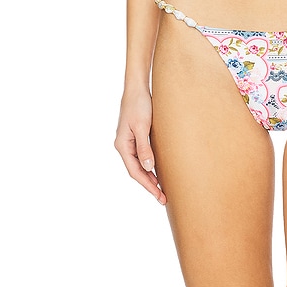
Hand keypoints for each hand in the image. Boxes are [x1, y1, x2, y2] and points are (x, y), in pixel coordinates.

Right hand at [114, 85, 166, 204]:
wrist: (137, 87)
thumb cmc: (139, 104)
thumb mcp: (142, 126)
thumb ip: (144, 147)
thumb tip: (148, 168)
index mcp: (122, 145)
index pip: (135, 171)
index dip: (147, 186)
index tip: (159, 196)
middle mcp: (124, 145)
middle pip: (137, 171)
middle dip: (150, 185)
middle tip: (164, 198)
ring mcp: (129, 142)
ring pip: (140, 165)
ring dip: (150, 177)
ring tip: (162, 190)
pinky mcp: (136, 136)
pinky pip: (143, 156)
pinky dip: (151, 166)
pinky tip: (159, 172)